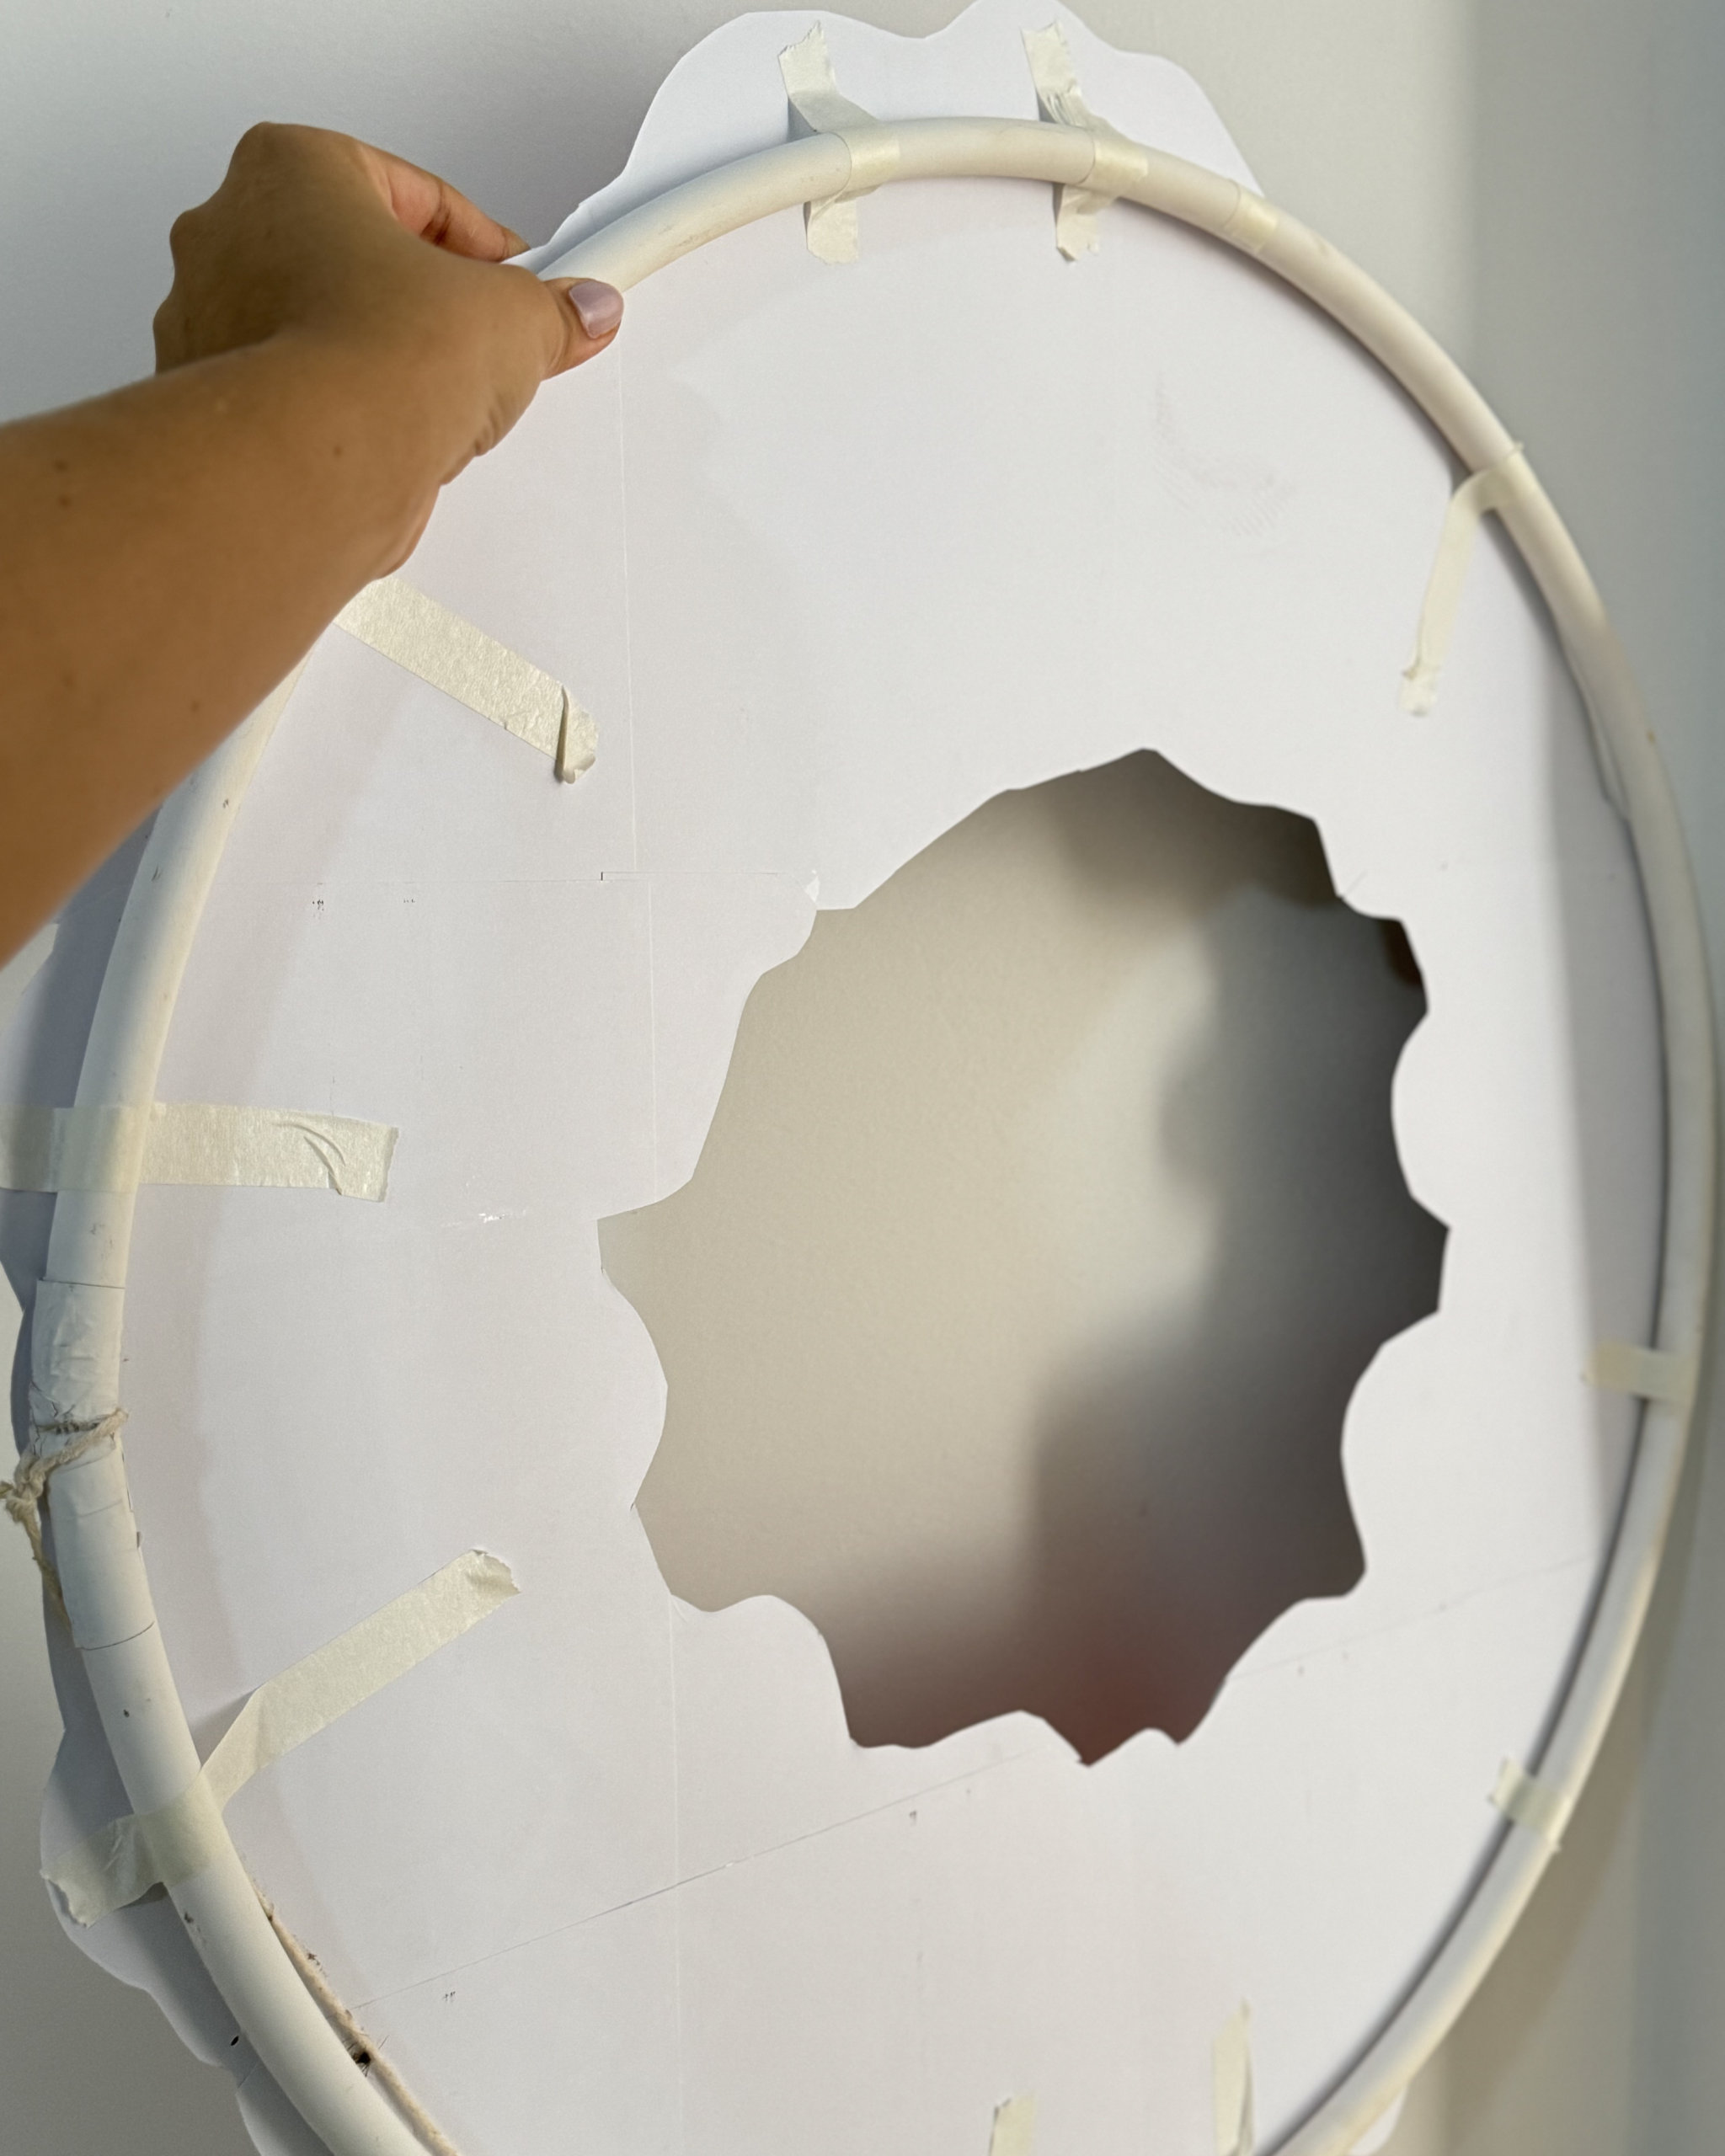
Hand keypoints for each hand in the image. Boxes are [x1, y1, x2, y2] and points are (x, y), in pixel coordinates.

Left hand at [152, 125, 620, 534]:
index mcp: (288, 167)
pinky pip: (298, 393)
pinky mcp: (216, 402)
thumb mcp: (512, 317)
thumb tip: (575, 311)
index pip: (412, 196)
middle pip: (356, 257)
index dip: (482, 248)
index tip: (517, 281)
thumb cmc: (373, 358)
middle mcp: (227, 229)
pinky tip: (391, 436)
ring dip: (381, 359)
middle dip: (421, 300)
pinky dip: (342, 413)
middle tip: (476, 337)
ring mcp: (207, 317)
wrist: (315, 462)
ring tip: (435, 398)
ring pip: (321, 328)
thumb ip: (548, 308)